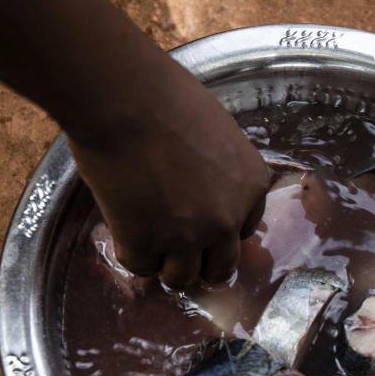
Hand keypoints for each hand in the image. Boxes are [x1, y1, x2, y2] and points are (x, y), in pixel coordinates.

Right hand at [69, 62, 269, 288]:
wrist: (126, 100)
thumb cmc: (166, 98)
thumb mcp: (216, 131)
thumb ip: (218, 168)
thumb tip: (201, 184)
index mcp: (251, 185)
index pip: (243, 230)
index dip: (219, 230)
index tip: (201, 224)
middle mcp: (226, 219)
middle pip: (219, 266)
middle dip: (199, 262)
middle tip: (176, 250)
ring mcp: (187, 236)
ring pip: (182, 278)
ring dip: (165, 264)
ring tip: (148, 242)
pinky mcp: (146, 243)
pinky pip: (140, 266)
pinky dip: (130, 251)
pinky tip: (123, 228)